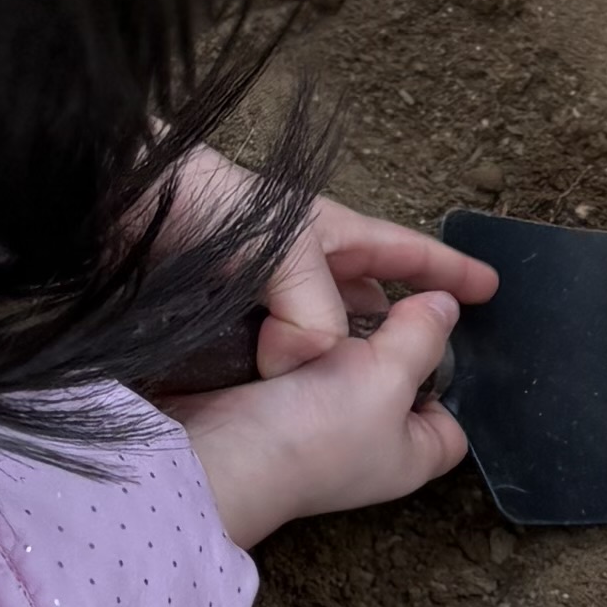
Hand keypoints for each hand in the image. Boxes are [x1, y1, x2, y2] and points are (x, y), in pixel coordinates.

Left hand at [164, 155, 496, 378]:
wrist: (114, 204)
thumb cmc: (203, 204)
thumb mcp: (282, 250)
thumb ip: (311, 310)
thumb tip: (311, 364)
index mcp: (327, 235)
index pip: (404, 253)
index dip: (449, 271)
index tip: (491, 289)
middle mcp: (298, 268)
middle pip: (365, 300)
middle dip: (398, 327)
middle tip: (430, 364)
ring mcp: (259, 297)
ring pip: (318, 337)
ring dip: (341, 364)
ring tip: (369, 394)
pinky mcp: (219, 324)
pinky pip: (269, 359)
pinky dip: (286, 381)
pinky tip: (294, 402)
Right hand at [174, 287, 470, 544]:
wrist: (220, 451)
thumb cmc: (315, 432)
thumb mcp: (389, 375)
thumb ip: (421, 336)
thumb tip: (445, 304)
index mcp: (409, 456)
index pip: (450, 425)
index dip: (452, 385)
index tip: (436, 339)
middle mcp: (369, 448)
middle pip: (397, 389)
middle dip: (393, 347)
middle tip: (388, 306)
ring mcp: (320, 430)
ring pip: (346, 372)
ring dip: (340, 338)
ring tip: (340, 302)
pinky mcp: (277, 409)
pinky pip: (301, 368)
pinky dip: (301, 343)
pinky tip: (300, 316)